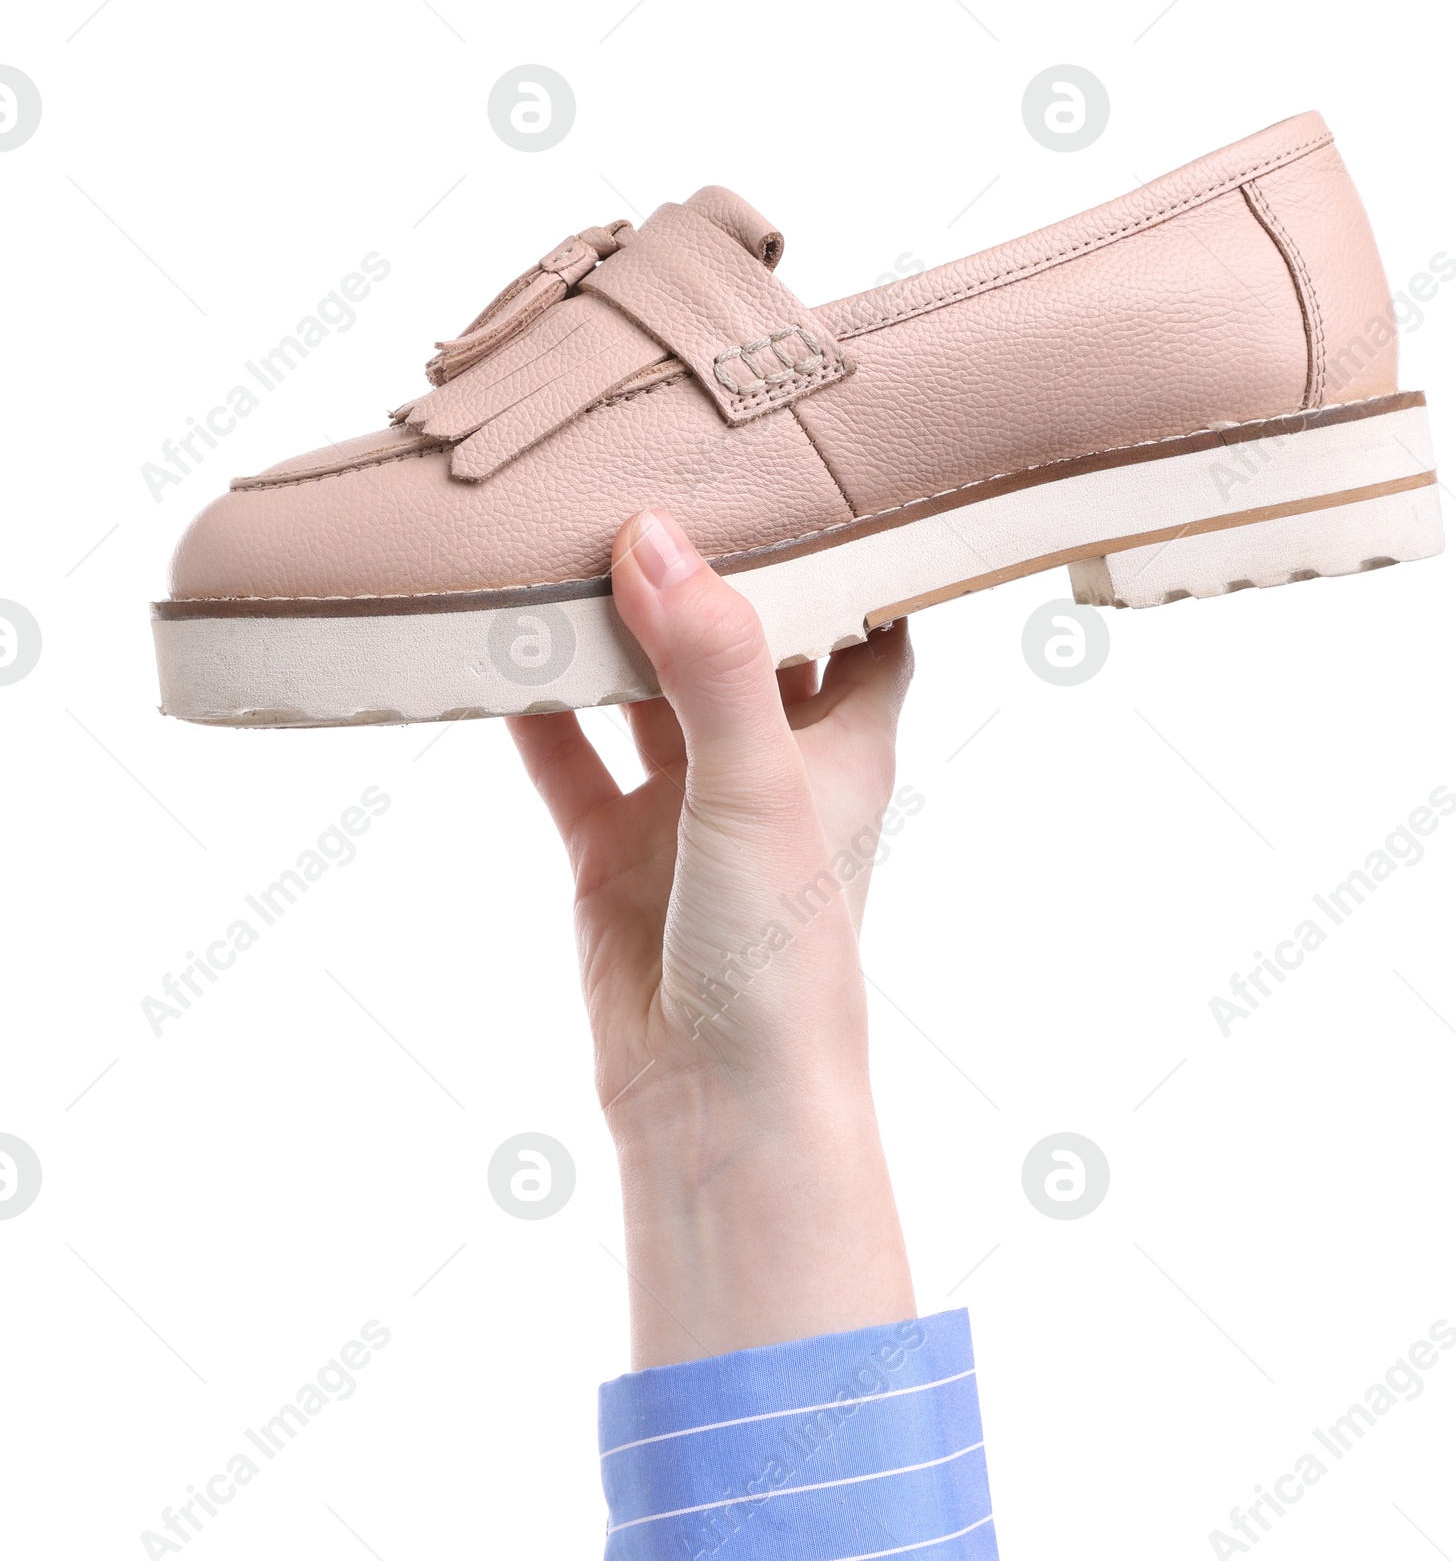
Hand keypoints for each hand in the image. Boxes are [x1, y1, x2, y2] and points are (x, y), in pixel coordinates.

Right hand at [509, 508, 916, 1366]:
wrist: (719, 1105)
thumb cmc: (783, 958)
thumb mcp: (759, 790)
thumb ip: (711, 664)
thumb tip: (653, 535)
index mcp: (844, 742)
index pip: (866, 613)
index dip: (845, 540)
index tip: (800, 455)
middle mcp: (770, 764)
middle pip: (737, 635)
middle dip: (698, 565)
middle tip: (642, 462)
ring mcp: (688, 807)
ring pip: (641, 690)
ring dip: (603, 629)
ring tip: (551, 534)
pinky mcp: (616, 852)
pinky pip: (567, 759)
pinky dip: (532, 708)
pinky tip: (485, 643)